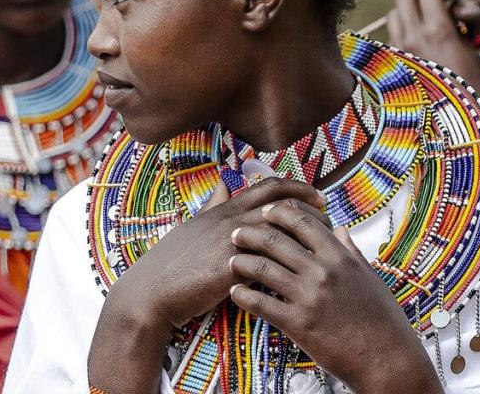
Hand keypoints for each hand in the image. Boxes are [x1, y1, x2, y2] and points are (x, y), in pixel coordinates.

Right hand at [91, 178, 326, 389]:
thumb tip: (224, 187)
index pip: (268, 186)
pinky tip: (306, 274)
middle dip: (311, 207)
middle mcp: (229, 221)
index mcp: (223, 211)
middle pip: (281, 202)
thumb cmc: (170, 265)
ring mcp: (230, 244)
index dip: (298, 187)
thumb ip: (213, 207)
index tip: (318, 196)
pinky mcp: (230, 268)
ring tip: (325, 247)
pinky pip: (269, 261)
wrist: (150, 294)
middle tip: (330, 216)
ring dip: (306, 236)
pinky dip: (289, 264)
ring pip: (279, 229)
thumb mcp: (192, 228)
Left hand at [228, 201, 443, 393]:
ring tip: (232, 262)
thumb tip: (340, 229)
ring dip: (241, 262)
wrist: (387, 359)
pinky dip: (243, 296)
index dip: (279, 212)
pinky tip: (235, 293)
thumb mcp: (370, 278)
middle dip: (250, 234)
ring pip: (263, 268)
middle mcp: (323, 272)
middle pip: (276, 240)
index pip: (303, 222)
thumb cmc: (382, 320)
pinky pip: (261, 304)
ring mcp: (309, 297)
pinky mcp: (298, 324)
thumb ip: (351, 251)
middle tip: (236, 234)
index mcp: (340, 257)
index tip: (265, 211)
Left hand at [388, 0, 479, 91]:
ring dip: (406, 12)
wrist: (464, 121)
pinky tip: (418, 44)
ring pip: (392, 15)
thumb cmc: (476, 86)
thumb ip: (454, 24)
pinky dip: (402, 34)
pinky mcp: (394, 66)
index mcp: (438, 31)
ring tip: (423, 22)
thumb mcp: (471, 48)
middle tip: (432, 0)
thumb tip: (446, 8)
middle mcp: (413, 39)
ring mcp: (400, 53)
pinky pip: (391, 38)